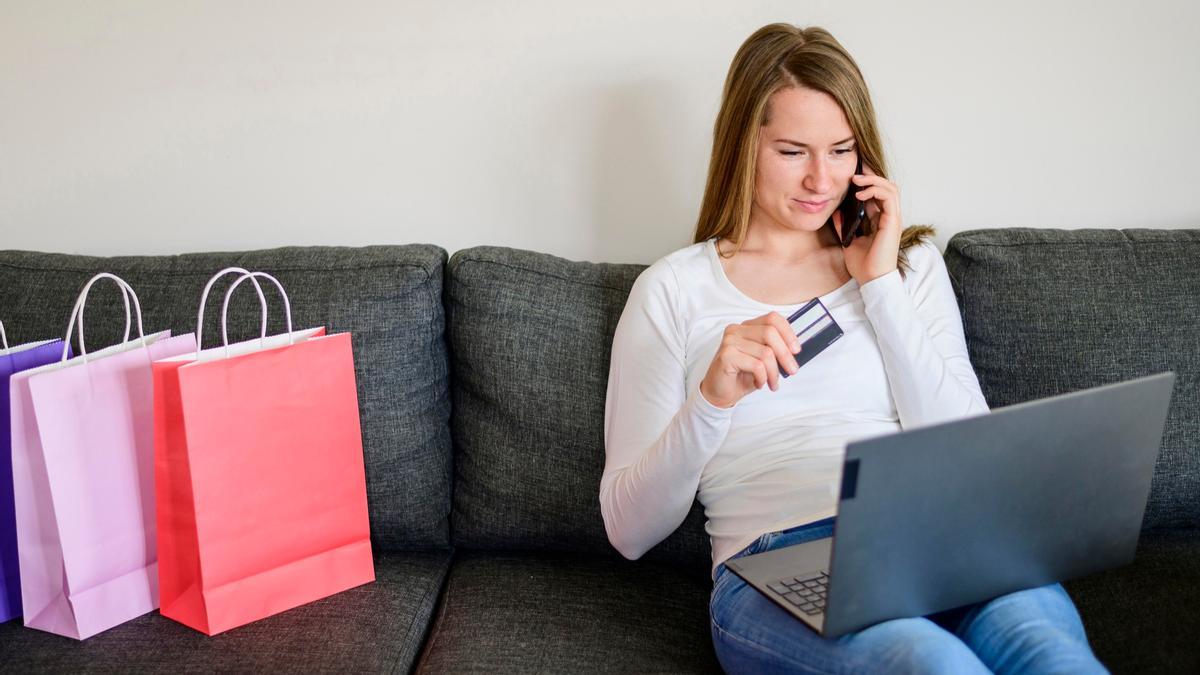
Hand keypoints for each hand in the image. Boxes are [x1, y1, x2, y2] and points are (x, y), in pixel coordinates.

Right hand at [699, 312, 801, 408]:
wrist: (719, 393)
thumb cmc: (741, 376)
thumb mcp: (763, 360)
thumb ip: (775, 350)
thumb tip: (795, 349)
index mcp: (747, 327)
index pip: (772, 318)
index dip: (788, 333)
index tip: (796, 350)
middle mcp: (736, 330)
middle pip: (770, 333)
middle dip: (785, 355)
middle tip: (791, 370)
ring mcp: (730, 341)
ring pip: (766, 352)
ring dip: (774, 372)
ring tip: (772, 383)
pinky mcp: (727, 355)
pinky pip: (756, 365)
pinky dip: (762, 378)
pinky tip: (759, 383)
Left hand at [834, 163, 901, 284]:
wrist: (871, 279)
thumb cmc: (863, 264)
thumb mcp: (849, 240)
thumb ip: (844, 225)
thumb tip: (835, 211)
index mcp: (880, 220)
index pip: (878, 194)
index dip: (867, 183)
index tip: (852, 176)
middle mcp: (889, 217)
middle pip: (886, 186)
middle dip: (871, 176)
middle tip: (855, 172)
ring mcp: (893, 218)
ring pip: (890, 188)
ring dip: (873, 180)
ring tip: (856, 179)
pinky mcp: (893, 221)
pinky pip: (889, 198)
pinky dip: (876, 191)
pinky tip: (860, 194)